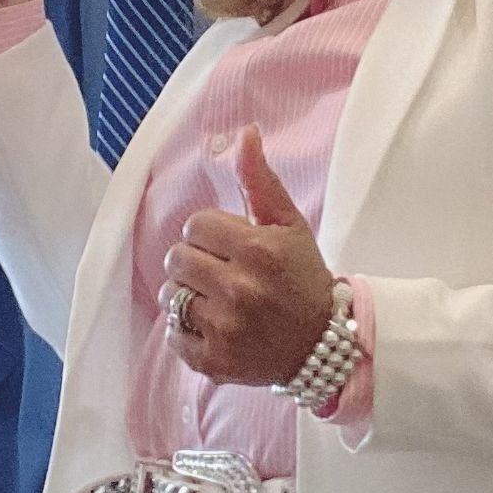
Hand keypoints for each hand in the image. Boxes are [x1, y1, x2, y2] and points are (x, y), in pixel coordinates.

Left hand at [159, 125, 336, 385]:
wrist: (321, 345)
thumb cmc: (302, 278)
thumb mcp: (289, 225)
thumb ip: (260, 180)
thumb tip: (245, 132)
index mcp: (259, 250)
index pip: (195, 225)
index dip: (211, 233)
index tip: (232, 246)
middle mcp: (241, 289)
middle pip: (177, 258)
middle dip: (197, 261)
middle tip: (223, 272)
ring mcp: (226, 329)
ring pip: (171, 294)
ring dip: (188, 294)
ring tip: (218, 299)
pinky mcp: (213, 361)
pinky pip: (173, 333)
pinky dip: (187, 329)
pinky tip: (215, 325)